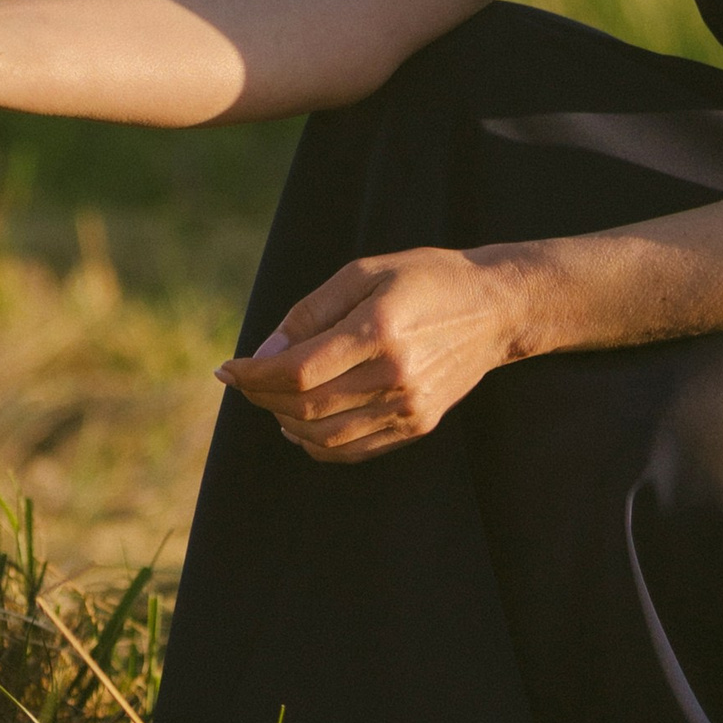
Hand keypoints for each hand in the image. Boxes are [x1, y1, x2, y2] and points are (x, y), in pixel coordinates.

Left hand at [215, 244, 537, 462]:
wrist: (495, 310)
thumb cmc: (425, 279)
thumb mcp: (364, 273)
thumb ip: (310, 312)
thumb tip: (265, 354)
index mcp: (378, 331)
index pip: (297, 372)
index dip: (254, 375)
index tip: (227, 368)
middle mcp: (394, 377)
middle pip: (305, 407)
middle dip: (261, 397)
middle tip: (243, 381)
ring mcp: (408, 408)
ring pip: (324, 436)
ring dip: (283, 422)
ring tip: (269, 399)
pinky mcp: (418, 426)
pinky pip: (353, 450)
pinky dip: (316, 443)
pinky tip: (300, 423)